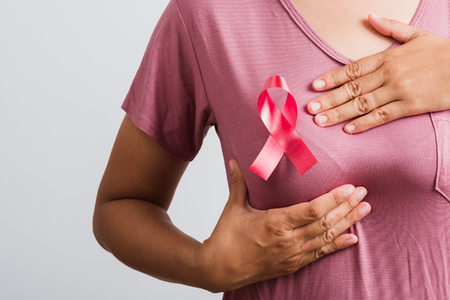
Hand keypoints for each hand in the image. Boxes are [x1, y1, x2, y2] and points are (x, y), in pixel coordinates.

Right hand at [196, 159, 369, 291]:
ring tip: (365, 210)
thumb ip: (239, 183)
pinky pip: (320, 254)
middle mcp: (289, 240)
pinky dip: (338, 246)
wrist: (220, 269)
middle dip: (347, 207)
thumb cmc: (226, 237)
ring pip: (327, 237)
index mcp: (276, 223)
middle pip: (326, 222)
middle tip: (364, 193)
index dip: (335, 198)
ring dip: (348, 223)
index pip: (313, 209)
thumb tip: (234, 160)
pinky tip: (353, 239)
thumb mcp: (233, 208)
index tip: (350, 187)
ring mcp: (293, 254)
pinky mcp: (293, 264)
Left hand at [307, 14, 449, 133]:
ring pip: (363, 104)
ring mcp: (399, 90)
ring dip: (340, 113)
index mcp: (388, 57)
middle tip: (310, 109)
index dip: (332, 78)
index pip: (353, 68)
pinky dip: (364, 123)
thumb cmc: (444, 52)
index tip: (315, 85)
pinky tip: (349, 130)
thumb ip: (391, 28)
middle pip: (352, 88)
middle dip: (329, 99)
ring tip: (321, 121)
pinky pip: (382, 116)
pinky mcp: (410, 106)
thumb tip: (370, 16)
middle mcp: (389, 74)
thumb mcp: (418, 35)